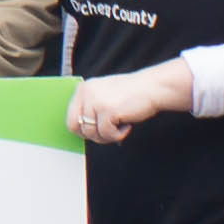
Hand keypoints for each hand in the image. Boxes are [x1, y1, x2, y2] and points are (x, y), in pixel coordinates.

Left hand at [66, 66, 181, 144]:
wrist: (153, 87)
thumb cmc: (132, 93)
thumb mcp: (104, 94)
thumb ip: (90, 107)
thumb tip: (82, 130)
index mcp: (83, 89)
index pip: (70, 118)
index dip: (83, 129)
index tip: (96, 130)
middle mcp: (86, 93)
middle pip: (75, 127)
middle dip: (91, 135)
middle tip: (107, 132)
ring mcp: (96, 101)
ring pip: (91, 133)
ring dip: (107, 136)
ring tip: (120, 127)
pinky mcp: (107, 110)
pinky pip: (106, 134)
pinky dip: (118, 135)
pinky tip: (127, 125)